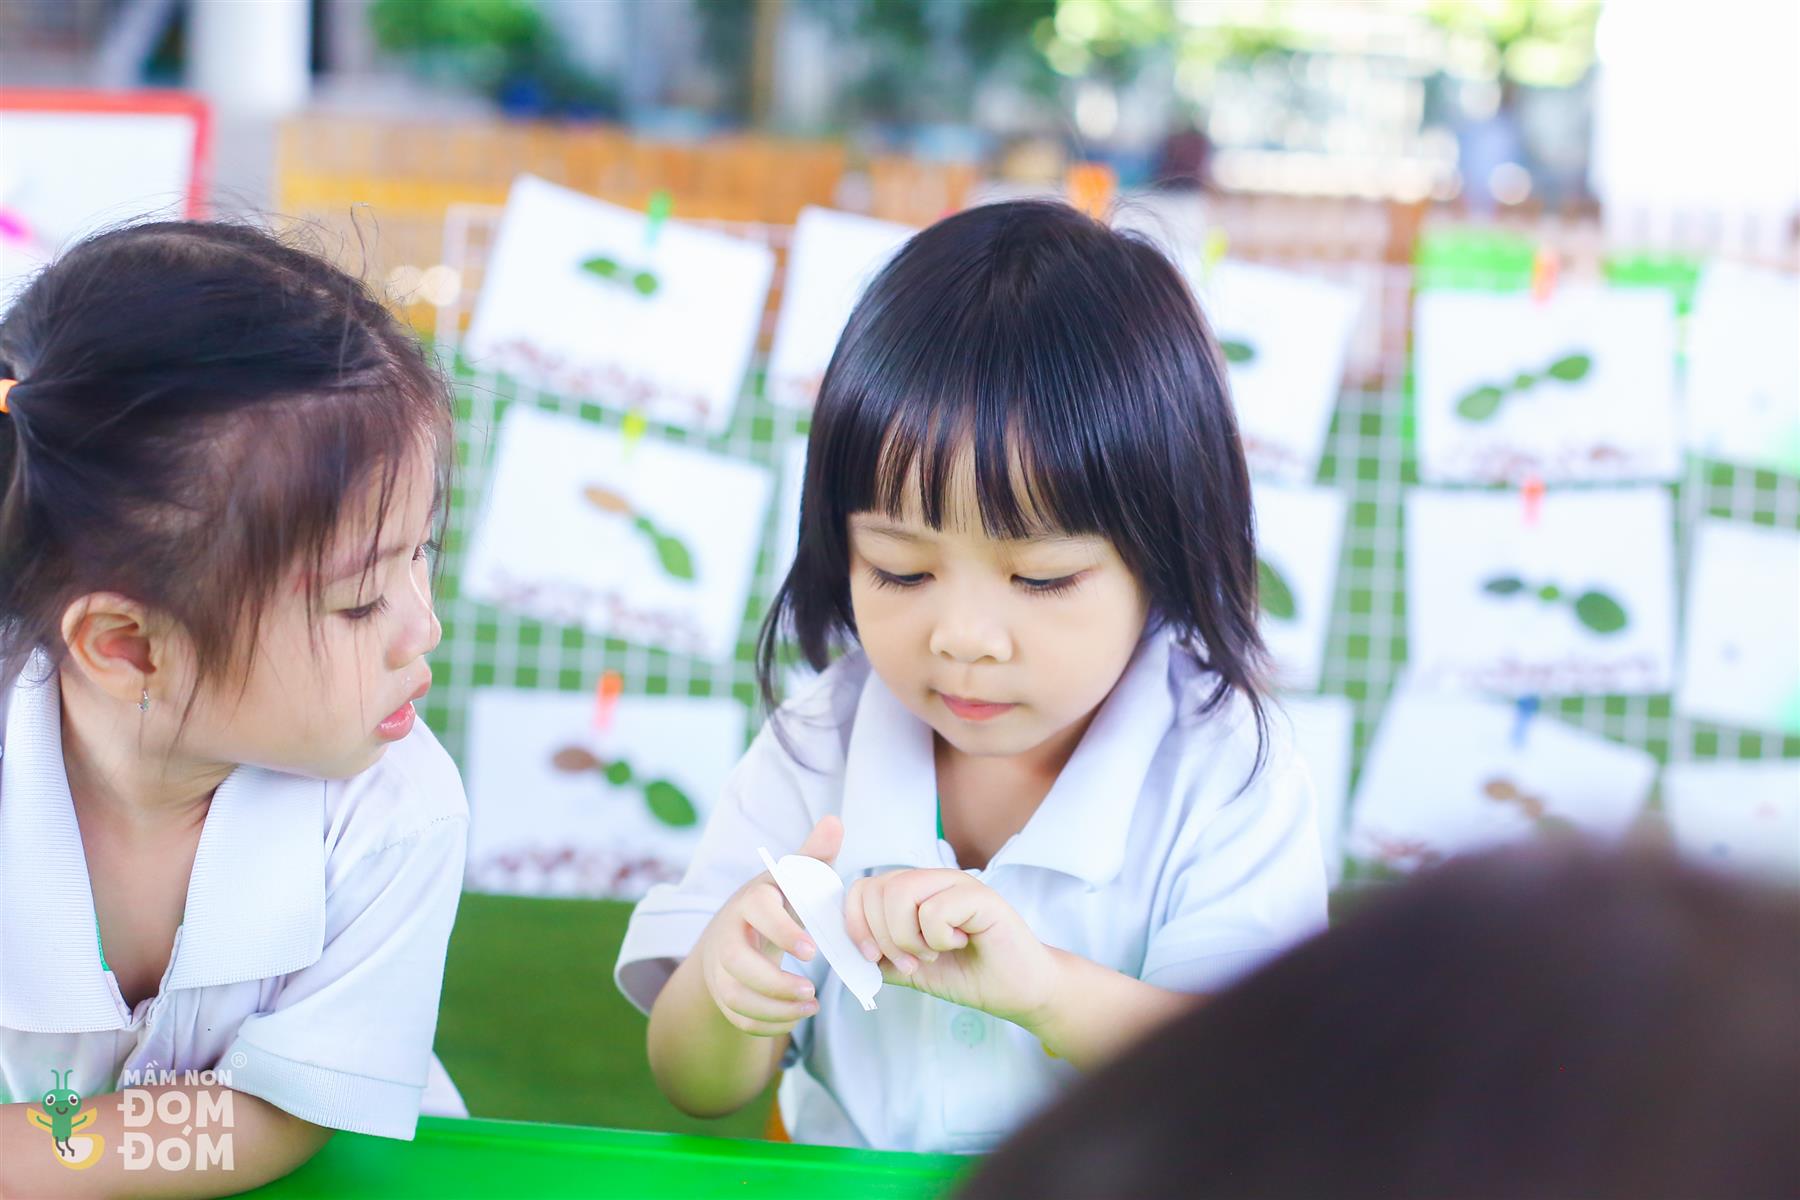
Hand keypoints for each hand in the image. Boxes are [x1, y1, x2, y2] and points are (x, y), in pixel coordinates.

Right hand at [693, 816, 841, 1035]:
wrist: (735, 933)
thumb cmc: (774, 903)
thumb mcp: (790, 879)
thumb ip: (813, 856)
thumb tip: (835, 821)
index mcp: (749, 902)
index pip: (758, 912)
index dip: (783, 931)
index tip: (812, 950)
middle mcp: (728, 935)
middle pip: (737, 963)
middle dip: (773, 982)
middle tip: (811, 991)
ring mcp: (720, 968)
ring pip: (735, 996)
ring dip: (774, 1008)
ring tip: (809, 1006)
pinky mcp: (723, 995)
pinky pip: (738, 1018)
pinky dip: (768, 1024)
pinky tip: (796, 1016)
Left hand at [844, 868, 1059, 1025]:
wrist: (1018, 990)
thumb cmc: (968, 974)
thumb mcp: (910, 969)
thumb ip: (880, 958)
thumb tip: (843, 952)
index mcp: (911, 892)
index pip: (861, 889)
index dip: (855, 925)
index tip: (872, 958)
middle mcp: (931, 879)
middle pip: (875, 889)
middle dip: (883, 938)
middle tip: (912, 962)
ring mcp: (955, 883)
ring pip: (900, 894)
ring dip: (909, 938)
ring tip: (933, 953)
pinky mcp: (980, 895)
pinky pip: (934, 911)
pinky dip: (939, 939)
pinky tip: (961, 943)